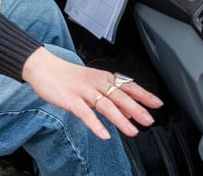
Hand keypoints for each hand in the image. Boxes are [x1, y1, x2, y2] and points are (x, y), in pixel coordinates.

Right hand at [21, 47, 162, 139]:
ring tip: (132, 132)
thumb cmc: (68, 76)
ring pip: (106, 106)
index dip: (144, 95)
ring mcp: (84, 91)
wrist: (45, 68)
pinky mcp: (71, 100)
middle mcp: (96, 82)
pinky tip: (104, 134)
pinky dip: (96, 124)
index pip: (128, 86)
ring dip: (121, 120)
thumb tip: (127, 111)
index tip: (158, 104)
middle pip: (120, 96)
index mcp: (104, 77)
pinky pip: (86, 114)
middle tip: (149, 121)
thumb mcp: (92, 82)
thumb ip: (109, 95)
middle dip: (136, 109)